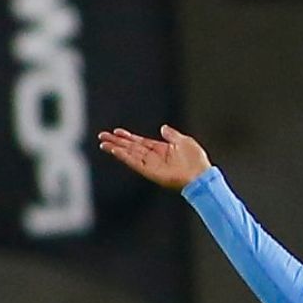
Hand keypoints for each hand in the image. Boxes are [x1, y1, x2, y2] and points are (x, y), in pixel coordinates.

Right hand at [97, 125, 211, 191]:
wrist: (200, 175)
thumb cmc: (196, 160)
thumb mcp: (184, 141)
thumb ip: (172, 134)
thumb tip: (163, 127)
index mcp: (162, 149)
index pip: (141, 141)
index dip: (129, 136)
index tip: (117, 131)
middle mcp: (154, 157)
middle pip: (131, 147)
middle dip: (117, 141)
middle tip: (102, 135)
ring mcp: (151, 164)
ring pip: (130, 154)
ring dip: (116, 148)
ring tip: (103, 143)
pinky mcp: (149, 172)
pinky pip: (134, 162)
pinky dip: (124, 156)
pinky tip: (115, 151)